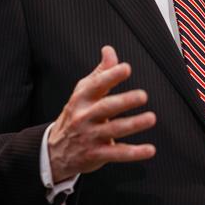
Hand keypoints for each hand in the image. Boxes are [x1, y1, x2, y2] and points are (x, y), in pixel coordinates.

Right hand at [48, 46, 156, 181]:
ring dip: (133, 124)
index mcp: (82, 98)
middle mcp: (85, 116)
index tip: (126, 68)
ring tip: (151, 118)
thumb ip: (101, 72)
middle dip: (124, 101)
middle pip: (106, 107)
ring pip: (114, 130)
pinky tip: (150, 150)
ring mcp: (90, 136)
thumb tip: (109, 50)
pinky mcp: (96, 154)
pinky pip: (117, 153)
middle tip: (143, 95)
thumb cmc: (76, 114)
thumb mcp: (83, 92)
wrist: (54, 151)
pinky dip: (134, 153)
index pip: (96, 85)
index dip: (111, 76)